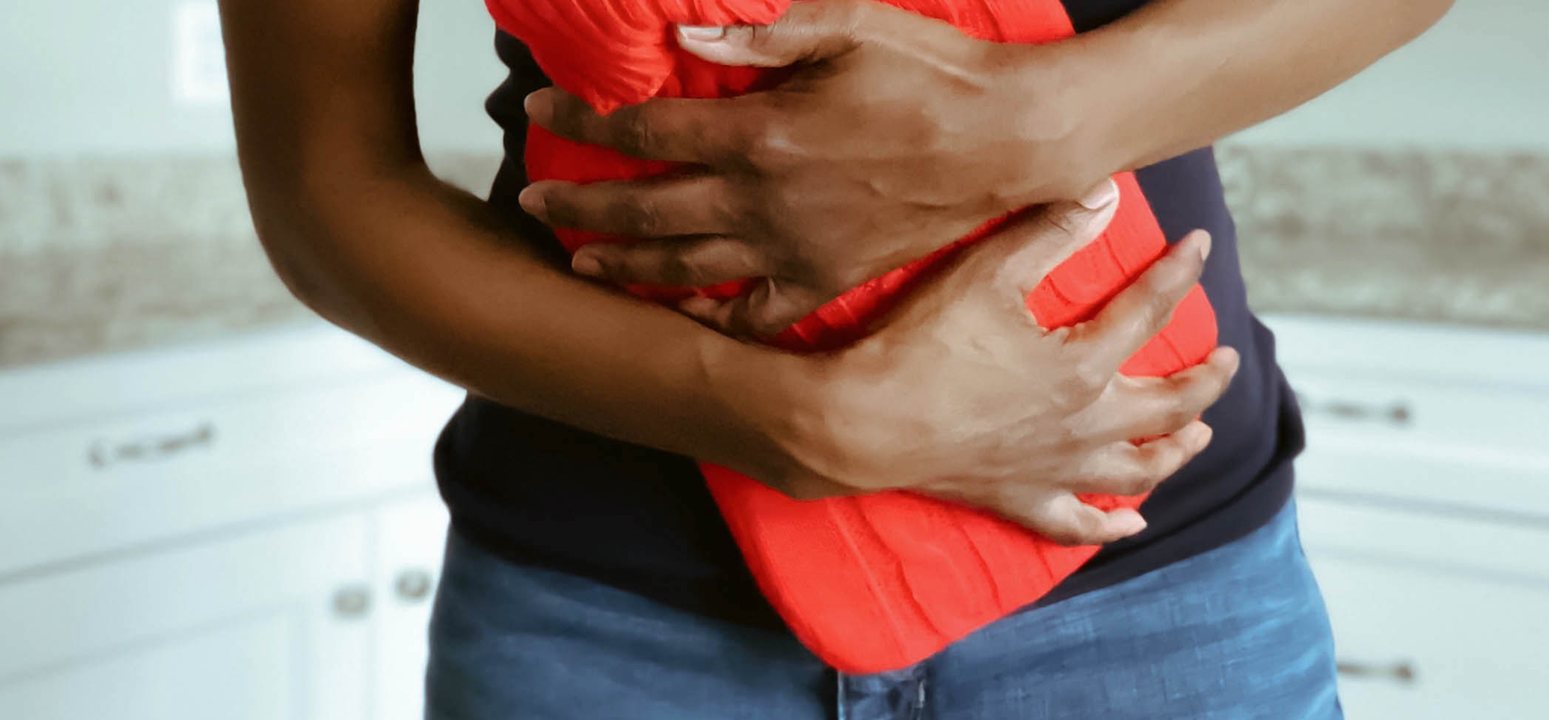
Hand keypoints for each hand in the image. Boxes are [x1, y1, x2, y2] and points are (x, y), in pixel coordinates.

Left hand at [520, 0, 1107, 336]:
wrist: (1014, 139)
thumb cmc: (936, 73)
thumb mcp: (846, 26)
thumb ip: (757, 37)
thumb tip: (682, 40)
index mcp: (762, 134)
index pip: (644, 131)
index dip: (584, 120)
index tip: (545, 109)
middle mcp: (766, 202)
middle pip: (644, 207)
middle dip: (579, 201)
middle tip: (534, 196)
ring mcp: (797, 250)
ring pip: (685, 266)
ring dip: (624, 261)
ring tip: (582, 256)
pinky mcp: (832, 279)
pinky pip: (757, 313)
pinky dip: (712, 318)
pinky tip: (682, 314)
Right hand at [759, 183, 1237, 545]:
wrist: (867, 424)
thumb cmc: (923, 344)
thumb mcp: (987, 273)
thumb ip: (1050, 232)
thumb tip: (1106, 196)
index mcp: (1084, 363)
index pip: (1150, 309)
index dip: (1179, 271)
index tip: (1199, 245)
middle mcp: (1086, 423)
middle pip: (1168, 404)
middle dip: (1205, 380)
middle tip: (1226, 360)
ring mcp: (1057, 468)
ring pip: (1139, 468)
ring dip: (1176, 451)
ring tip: (1196, 435)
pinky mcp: (1022, 499)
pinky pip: (1079, 523)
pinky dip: (1111, 526)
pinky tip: (1133, 524)